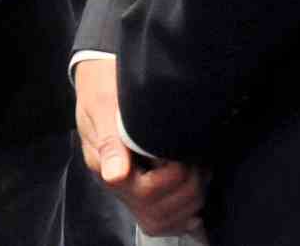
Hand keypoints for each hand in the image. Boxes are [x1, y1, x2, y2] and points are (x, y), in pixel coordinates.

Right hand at [74, 57, 205, 236]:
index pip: (144, 191)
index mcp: (103, 163)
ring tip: (200, 171)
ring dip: (189, 199)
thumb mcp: (103, 104)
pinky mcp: (139, 190)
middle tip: (200, 161)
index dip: (173, 176)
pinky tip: (193, 197)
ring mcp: (126, 188)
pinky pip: (161, 221)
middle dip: (187, 188)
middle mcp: (115, 182)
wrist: (99, 79)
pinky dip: (182, 216)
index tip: (184, 151)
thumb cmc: (103, 86)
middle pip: (155, 209)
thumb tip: (115, 175)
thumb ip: (110, 139)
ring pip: (161, 219)